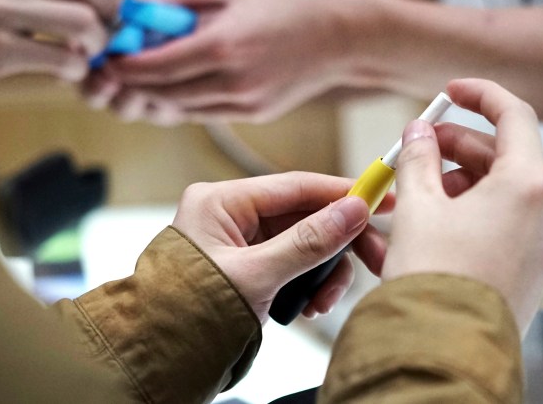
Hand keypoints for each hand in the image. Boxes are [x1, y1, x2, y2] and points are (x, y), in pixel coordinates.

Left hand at [86, 0, 383, 123]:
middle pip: (161, 95)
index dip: (123, 65)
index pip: (155, 67)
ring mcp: (243, 104)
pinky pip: (202, 112)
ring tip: (137, 76)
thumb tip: (143, 8)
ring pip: (178, 109)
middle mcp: (232, 82)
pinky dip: (180, 100)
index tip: (106, 56)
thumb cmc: (294, 0)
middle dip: (130, 84)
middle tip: (111, 70)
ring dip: (152, 96)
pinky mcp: (252, 114)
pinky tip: (172, 83)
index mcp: (226, 45)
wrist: (348, 37)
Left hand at [171, 171, 393, 322]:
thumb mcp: (256, 276)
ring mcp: (239, 243)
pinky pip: (291, 265)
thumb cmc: (189, 312)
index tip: (381, 195)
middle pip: (303, 216)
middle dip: (338, 243)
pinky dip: (307, 284)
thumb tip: (353, 211)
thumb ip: (308, 243)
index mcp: (220, 202)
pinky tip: (308, 307)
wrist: (161, 357)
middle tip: (375, 259)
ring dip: (323, 271)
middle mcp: (229, 216)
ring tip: (324, 301)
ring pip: (302, 243)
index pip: (295, 186)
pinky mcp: (248, 267)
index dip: (342, 191)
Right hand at [382, 79, 542, 332]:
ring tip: (406, 196)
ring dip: (451, 186)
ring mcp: (540, 244)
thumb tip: (417, 135)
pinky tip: (420, 224)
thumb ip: (417, 158)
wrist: (442, 349)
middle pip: (500, 157)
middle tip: (413, 149)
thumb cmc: (435, 281)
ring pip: (495, 193)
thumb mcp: (416, 206)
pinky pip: (494, 226)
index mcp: (527, 187)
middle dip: (452, 149)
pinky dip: (460, 216)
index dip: (479, 96)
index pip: (514, 116)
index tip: (451, 92)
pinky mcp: (525, 268)